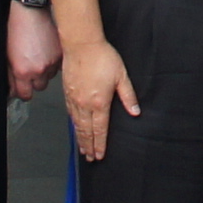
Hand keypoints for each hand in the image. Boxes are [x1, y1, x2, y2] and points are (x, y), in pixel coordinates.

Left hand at [4, 0, 58, 103]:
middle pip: (39, 88)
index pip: (25, 95)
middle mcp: (39, 70)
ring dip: (45, 71)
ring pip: (50, 77)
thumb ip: (10, 75)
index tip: (22, 88)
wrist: (31, 12)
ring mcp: (52, 63)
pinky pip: (59, 66)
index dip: (23, 92)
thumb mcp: (7, 55)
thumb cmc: (17, 29)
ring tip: (39, 57)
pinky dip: (54, 62)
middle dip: (34, 81)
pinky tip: (47, 52)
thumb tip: (13, 89)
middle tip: (31, 69)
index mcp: (23, 72)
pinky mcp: (61, 55)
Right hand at [64, 36, 140, 161]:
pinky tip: (75, 128)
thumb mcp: (122, 76)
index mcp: (100, 103)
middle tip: (90, 158)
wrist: (82, 44)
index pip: (100, 130)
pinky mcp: (67, 92)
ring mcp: (74, 99)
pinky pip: (70, 114)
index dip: (100, 144)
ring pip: (77, 124)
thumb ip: (128, 96)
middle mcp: (85, 104)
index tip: (100, 155)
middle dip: (89, 146)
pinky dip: (73, 125)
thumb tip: (135, 112)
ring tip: (82, 149)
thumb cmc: (102, 57)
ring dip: (80, 138)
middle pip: (87, 131)